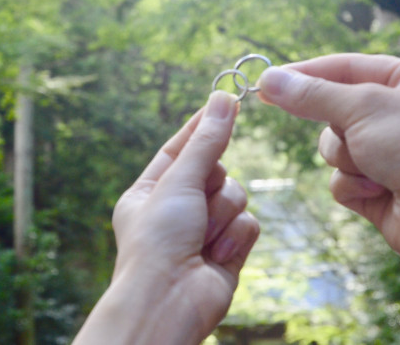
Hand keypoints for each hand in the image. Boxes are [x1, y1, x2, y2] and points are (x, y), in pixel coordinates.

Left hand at [73, 91, 259, 344]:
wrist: (170, 301)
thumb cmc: (158, 240)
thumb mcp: (179, 182)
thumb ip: (207, 142)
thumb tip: (223, 98)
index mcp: (150, 191)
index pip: (180, 148)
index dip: (202, 126)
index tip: (224, 100)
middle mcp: (177, 208)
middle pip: (216, 169)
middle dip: (212, 182)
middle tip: (198, 197)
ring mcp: (204, 229)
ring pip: (236, 195)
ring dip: (222, 213)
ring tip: (202, 236)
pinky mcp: (228, 249)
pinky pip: (249, 222)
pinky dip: (235, 235)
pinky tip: (216, 254)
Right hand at [256, 54, 399, 291]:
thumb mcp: (363, 105)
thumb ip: (312, 94)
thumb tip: (269, 79)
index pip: (344, 67)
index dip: (305, 74)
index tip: (266, 81)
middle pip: (334, 112)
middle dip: (337, 129)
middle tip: (345, 132)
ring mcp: (390, 154)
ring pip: (333, 149)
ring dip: (346, 159)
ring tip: (376, 168)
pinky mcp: (379, 189)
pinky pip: (342, 181)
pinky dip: (353, 185)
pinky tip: (380, 191)